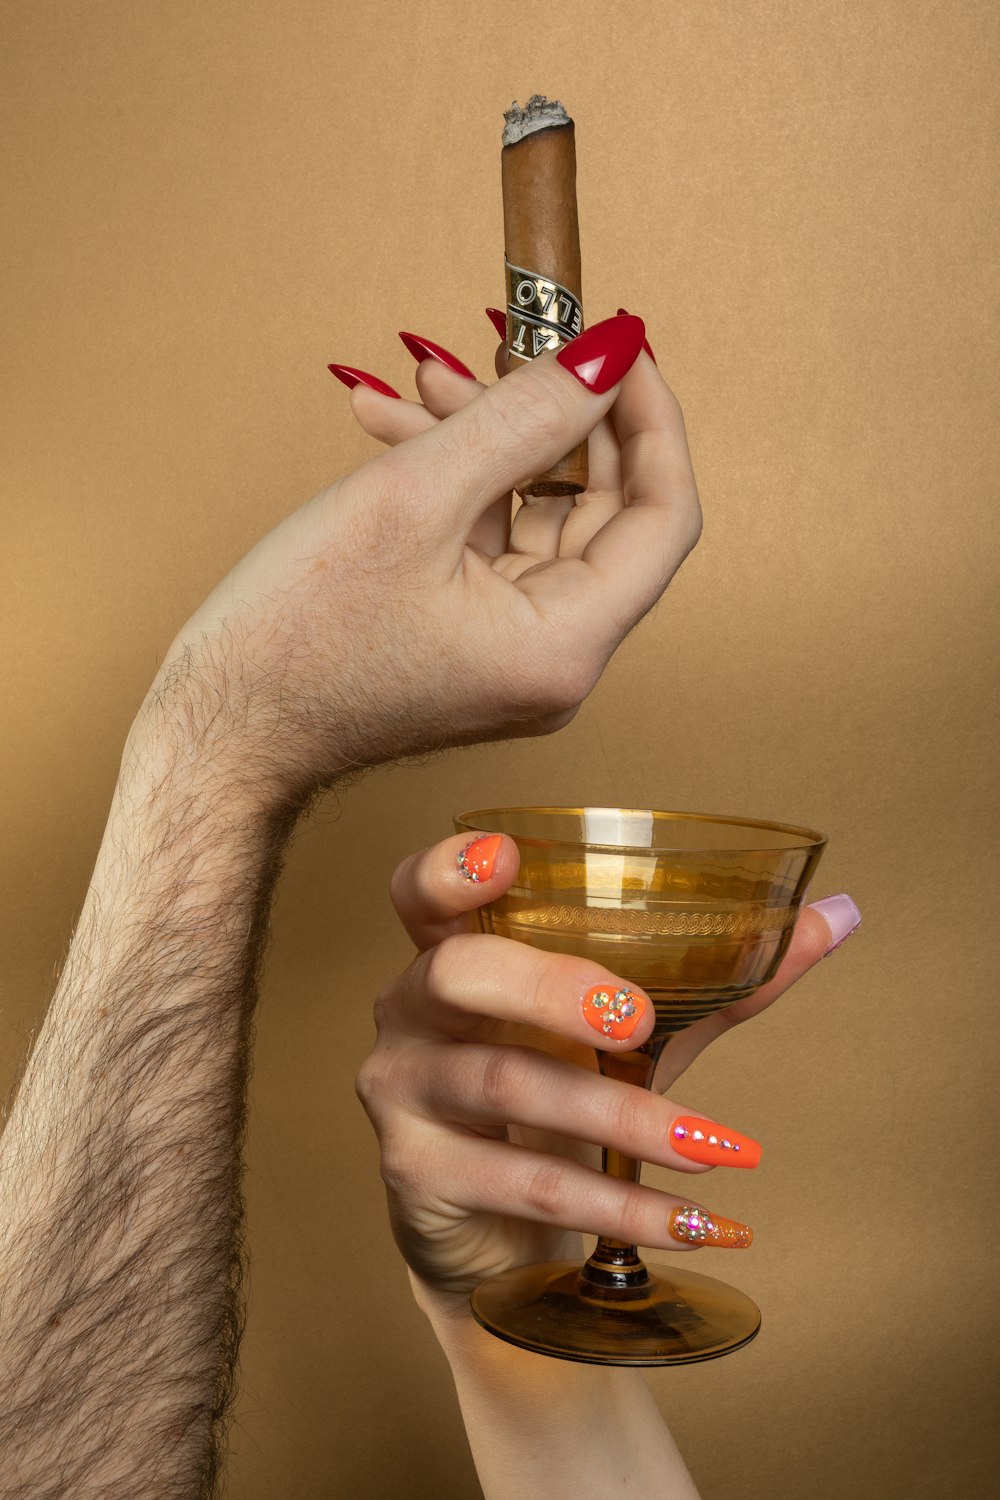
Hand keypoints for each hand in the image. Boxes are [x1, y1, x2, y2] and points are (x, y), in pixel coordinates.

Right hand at [137, 314, 699, 807]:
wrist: (220, 727)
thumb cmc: (297, 642)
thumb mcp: (412, 499)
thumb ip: (522, 417)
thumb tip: (605, 354)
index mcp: (564, 646)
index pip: (663, 517)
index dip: (649, 420)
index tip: (616, 343)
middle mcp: (555, 658)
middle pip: (598, 508)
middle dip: (548, 415)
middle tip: (507, 341)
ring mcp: (512, 650)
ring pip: (533, 513)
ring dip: (483, 436)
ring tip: (415, 382)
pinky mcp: (469, 636)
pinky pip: (486, 538)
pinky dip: (451, 481)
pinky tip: (394, 426)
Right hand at [356, 832, 856, 1305]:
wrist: (497, 1234)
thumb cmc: (559, 1099)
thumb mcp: (631, 1034)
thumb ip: (718, 978)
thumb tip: (836, 915)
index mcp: (452, 953)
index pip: (419, 892)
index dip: (450, 870)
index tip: (507, 856)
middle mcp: (409, 1011)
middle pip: (456, 975)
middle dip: (549, 987)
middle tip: (637, 1017)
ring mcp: (404, 1094)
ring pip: (506, 1086)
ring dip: (622, 1120)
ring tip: (718, 1148)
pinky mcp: (420, 1176)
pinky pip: (529, 1185)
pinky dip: (621, 1208)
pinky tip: (696, 1224)